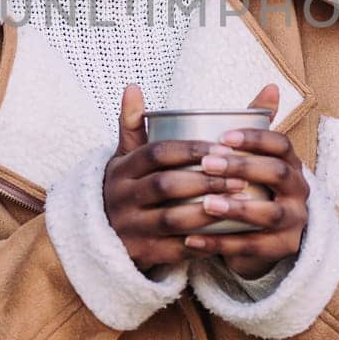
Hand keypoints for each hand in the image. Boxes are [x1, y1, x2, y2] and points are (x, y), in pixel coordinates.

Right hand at [102, 84, 252, 275]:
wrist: (99, 237)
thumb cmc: (126, 187)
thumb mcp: (124, 156)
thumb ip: (134, 123)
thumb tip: (133, 85)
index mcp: (122, 169)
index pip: (157, 153)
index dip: (191, 149)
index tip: (223, 147)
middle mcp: (122, 197)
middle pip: (166, 185)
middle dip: (205, 180)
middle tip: (239, 176)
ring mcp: (130, 227)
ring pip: (172, 219)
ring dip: (208, 211)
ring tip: (238, 202)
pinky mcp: (141, 254)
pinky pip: (175, 249)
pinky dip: (201, 242)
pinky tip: (226, 234)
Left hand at [183, 83, 308, 278]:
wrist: (269, 238)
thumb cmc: (254, 188)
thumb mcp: (257, 159)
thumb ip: (257, 125)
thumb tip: (270, 85)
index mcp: (291, 163)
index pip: (281, 144)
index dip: (255, 138)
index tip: (223, 136)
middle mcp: (299, 190)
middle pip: (277, 174)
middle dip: (243, 167)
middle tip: (207, 164)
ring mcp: (294, 221)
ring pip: (268, 214)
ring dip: (236, 208)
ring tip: (205, 204)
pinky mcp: (282, 249)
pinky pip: (251, 247)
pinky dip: (220, 245)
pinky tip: (191, 240)